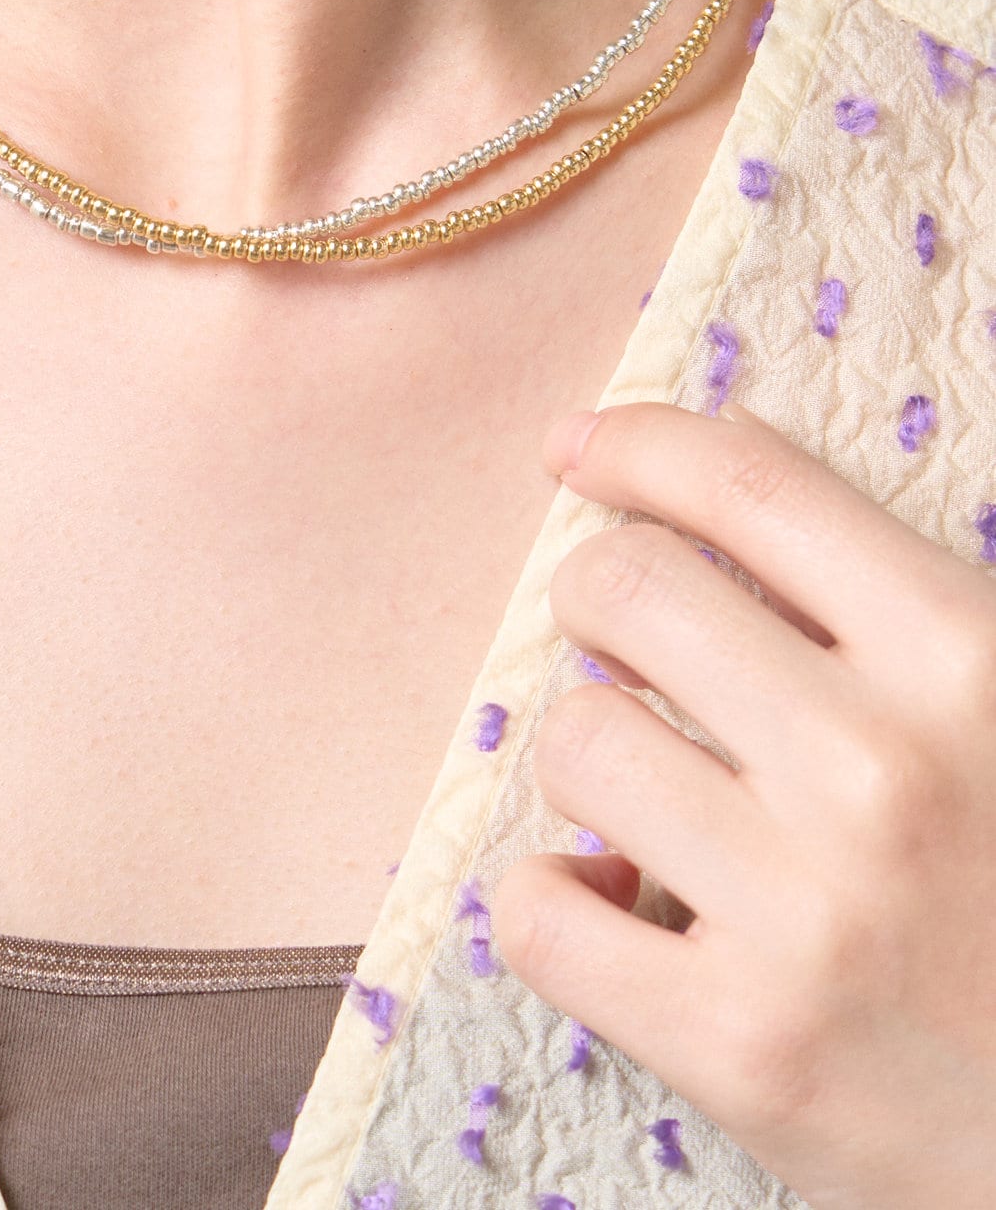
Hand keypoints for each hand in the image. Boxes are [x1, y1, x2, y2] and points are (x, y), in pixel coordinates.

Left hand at [489, 399, 995, 1209]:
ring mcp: (807, 911)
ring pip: (575, 738)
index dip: (638, 444)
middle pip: (626, 589)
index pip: (749, 488)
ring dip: (595, 763)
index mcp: (967, 659)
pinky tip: (616, 910)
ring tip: (661, 809)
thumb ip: (887, 592)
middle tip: (629, 651)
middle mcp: (882, 768)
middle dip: (601, 603)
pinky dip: (554, 904)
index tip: (576, 450)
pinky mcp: (745, 1046)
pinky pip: (538, 914)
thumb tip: (719, 454)